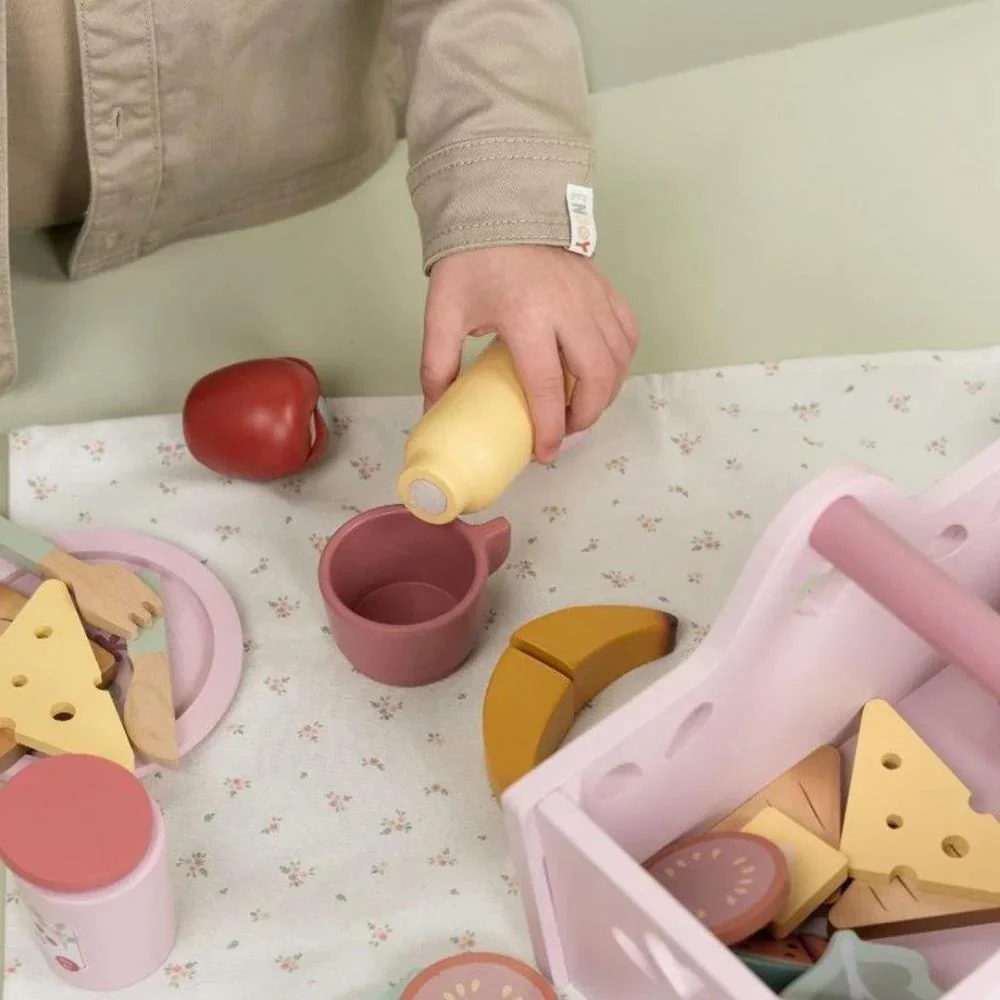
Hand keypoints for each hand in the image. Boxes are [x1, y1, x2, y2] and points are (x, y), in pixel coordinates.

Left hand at [422, 246, 638, 462]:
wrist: (502, 204)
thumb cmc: (471, 260)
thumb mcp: (443, 312)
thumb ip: (437, 364)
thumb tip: (435, 409)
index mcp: (526, 317)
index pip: (546, 386)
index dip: (549, 427)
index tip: (545, 453)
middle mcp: (569, 309)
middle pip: (596, 378)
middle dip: (585, 417)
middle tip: (565, 431)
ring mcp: (593, 297)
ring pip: (618, 359)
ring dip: (605, 394)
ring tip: (580, 408)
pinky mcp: (606, 288)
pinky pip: (627, 333)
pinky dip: (620, 361)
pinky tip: (602, 374)